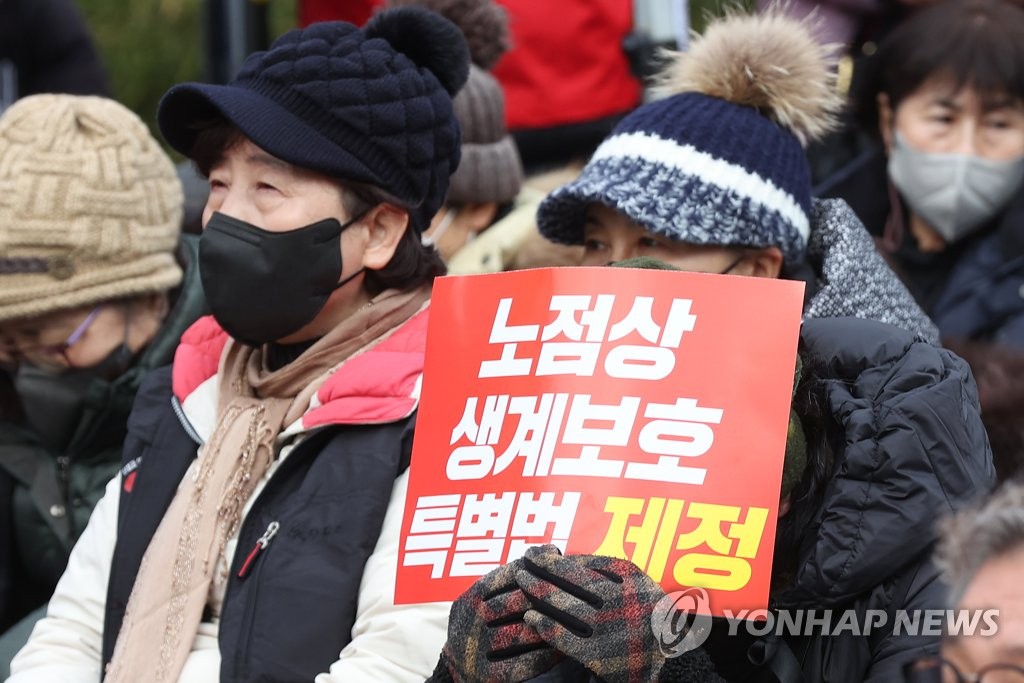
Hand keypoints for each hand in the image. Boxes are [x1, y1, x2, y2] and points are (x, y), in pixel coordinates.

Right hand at [438, 557, 562, 681]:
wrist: (458, 664)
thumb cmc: (486, 619)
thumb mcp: (490, 594)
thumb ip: (516, 574)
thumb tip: (551, 549)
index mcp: (471, 596)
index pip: (507, 576)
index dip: (538, 572)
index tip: (563, 572)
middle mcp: (470, 620)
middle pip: (513, 603)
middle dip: (546, 599)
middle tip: (574, 597)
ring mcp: (476, 649)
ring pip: (518, 634)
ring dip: (547, 628)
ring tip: (574, 623)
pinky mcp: (487, 675)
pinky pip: (521, 664)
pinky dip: (544, 657)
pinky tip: (562, 651)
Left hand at [515, 544, 667, 682]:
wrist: (672, 662)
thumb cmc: (649, 618)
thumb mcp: (639, 585)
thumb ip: (609, 572)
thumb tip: (566, 559)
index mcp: (630, 577)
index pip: (583, 562)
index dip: (555, 558)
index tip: (538, 553)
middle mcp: (618, 598)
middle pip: (569, 579)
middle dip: (540, 568)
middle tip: (522, 561)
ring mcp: (607, 626)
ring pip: (563, 605)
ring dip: (537, 591)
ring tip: (521, 582)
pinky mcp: (598, 654)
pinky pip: (563, 635)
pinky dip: (544, 625)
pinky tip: (531, 617)